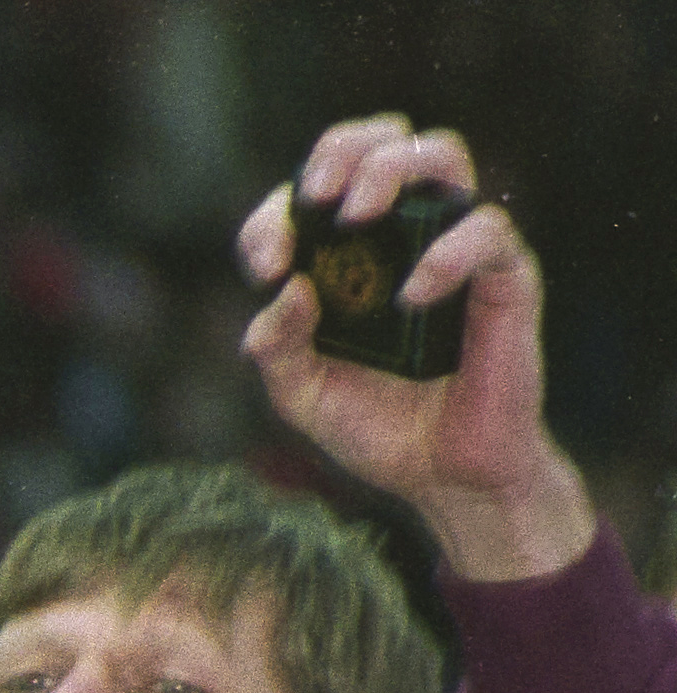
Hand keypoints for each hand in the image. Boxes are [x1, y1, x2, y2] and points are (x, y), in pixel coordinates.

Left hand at [239, 119, 590, 585]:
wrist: (442, 477)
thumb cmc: (377, 427)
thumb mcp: (302, 394)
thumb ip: (277, 346)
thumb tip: (286, 288)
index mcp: (348, 254)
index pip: (309, 194)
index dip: (276, 214)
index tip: (265, 267)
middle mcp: (403, 236)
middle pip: (386, 139)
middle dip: (344, 149)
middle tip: (317, 197)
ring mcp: (456, 247)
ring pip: (442, 154)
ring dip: (393, 167)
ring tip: (356, 215)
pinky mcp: (504, 275)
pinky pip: (487, 229)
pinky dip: (446, 251)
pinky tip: (412, 295)